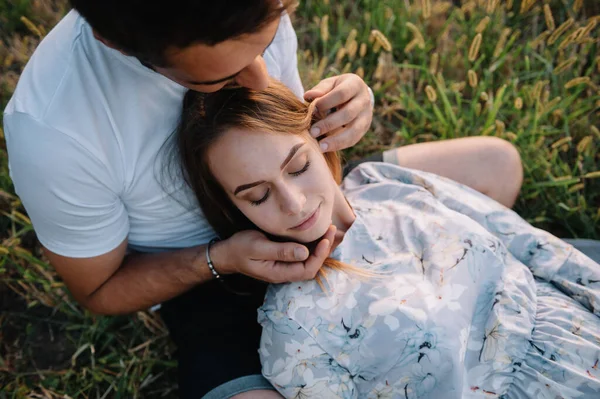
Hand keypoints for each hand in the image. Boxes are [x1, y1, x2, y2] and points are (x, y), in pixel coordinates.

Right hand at [210, 226, 335, 283]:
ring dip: (321, 246)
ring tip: (330, 229)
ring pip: (310, 259)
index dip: (320, 256)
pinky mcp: (284, 257)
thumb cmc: (240, 249)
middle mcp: (286, 272)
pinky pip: (303, 254)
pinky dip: (313, 243)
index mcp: (280, 273)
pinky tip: (318, 232)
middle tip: (332, 230)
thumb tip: (304, 253)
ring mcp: (285, 265)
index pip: (308, 269)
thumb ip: (281, 251)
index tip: (325, 239)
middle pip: (313, 265)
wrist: (227, 252)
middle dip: (325, 249)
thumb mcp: (258, 247)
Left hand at [304, 73, 372, 152]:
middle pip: (348, 113)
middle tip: (313, 132)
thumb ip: (320, 89)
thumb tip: (308, 96)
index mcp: (355, 84)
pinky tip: (327, 148)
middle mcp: (364, 100)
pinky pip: (354, 139)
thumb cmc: (338, 88)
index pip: (341, 94)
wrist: (356, 95)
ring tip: (321, 146)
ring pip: (354, 130)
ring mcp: (366, 116)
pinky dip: (340, 145)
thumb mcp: (330, 84)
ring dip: (336, 140)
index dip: (326, 102)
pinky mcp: (364, 128)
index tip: (312, 110)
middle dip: (329, 124)